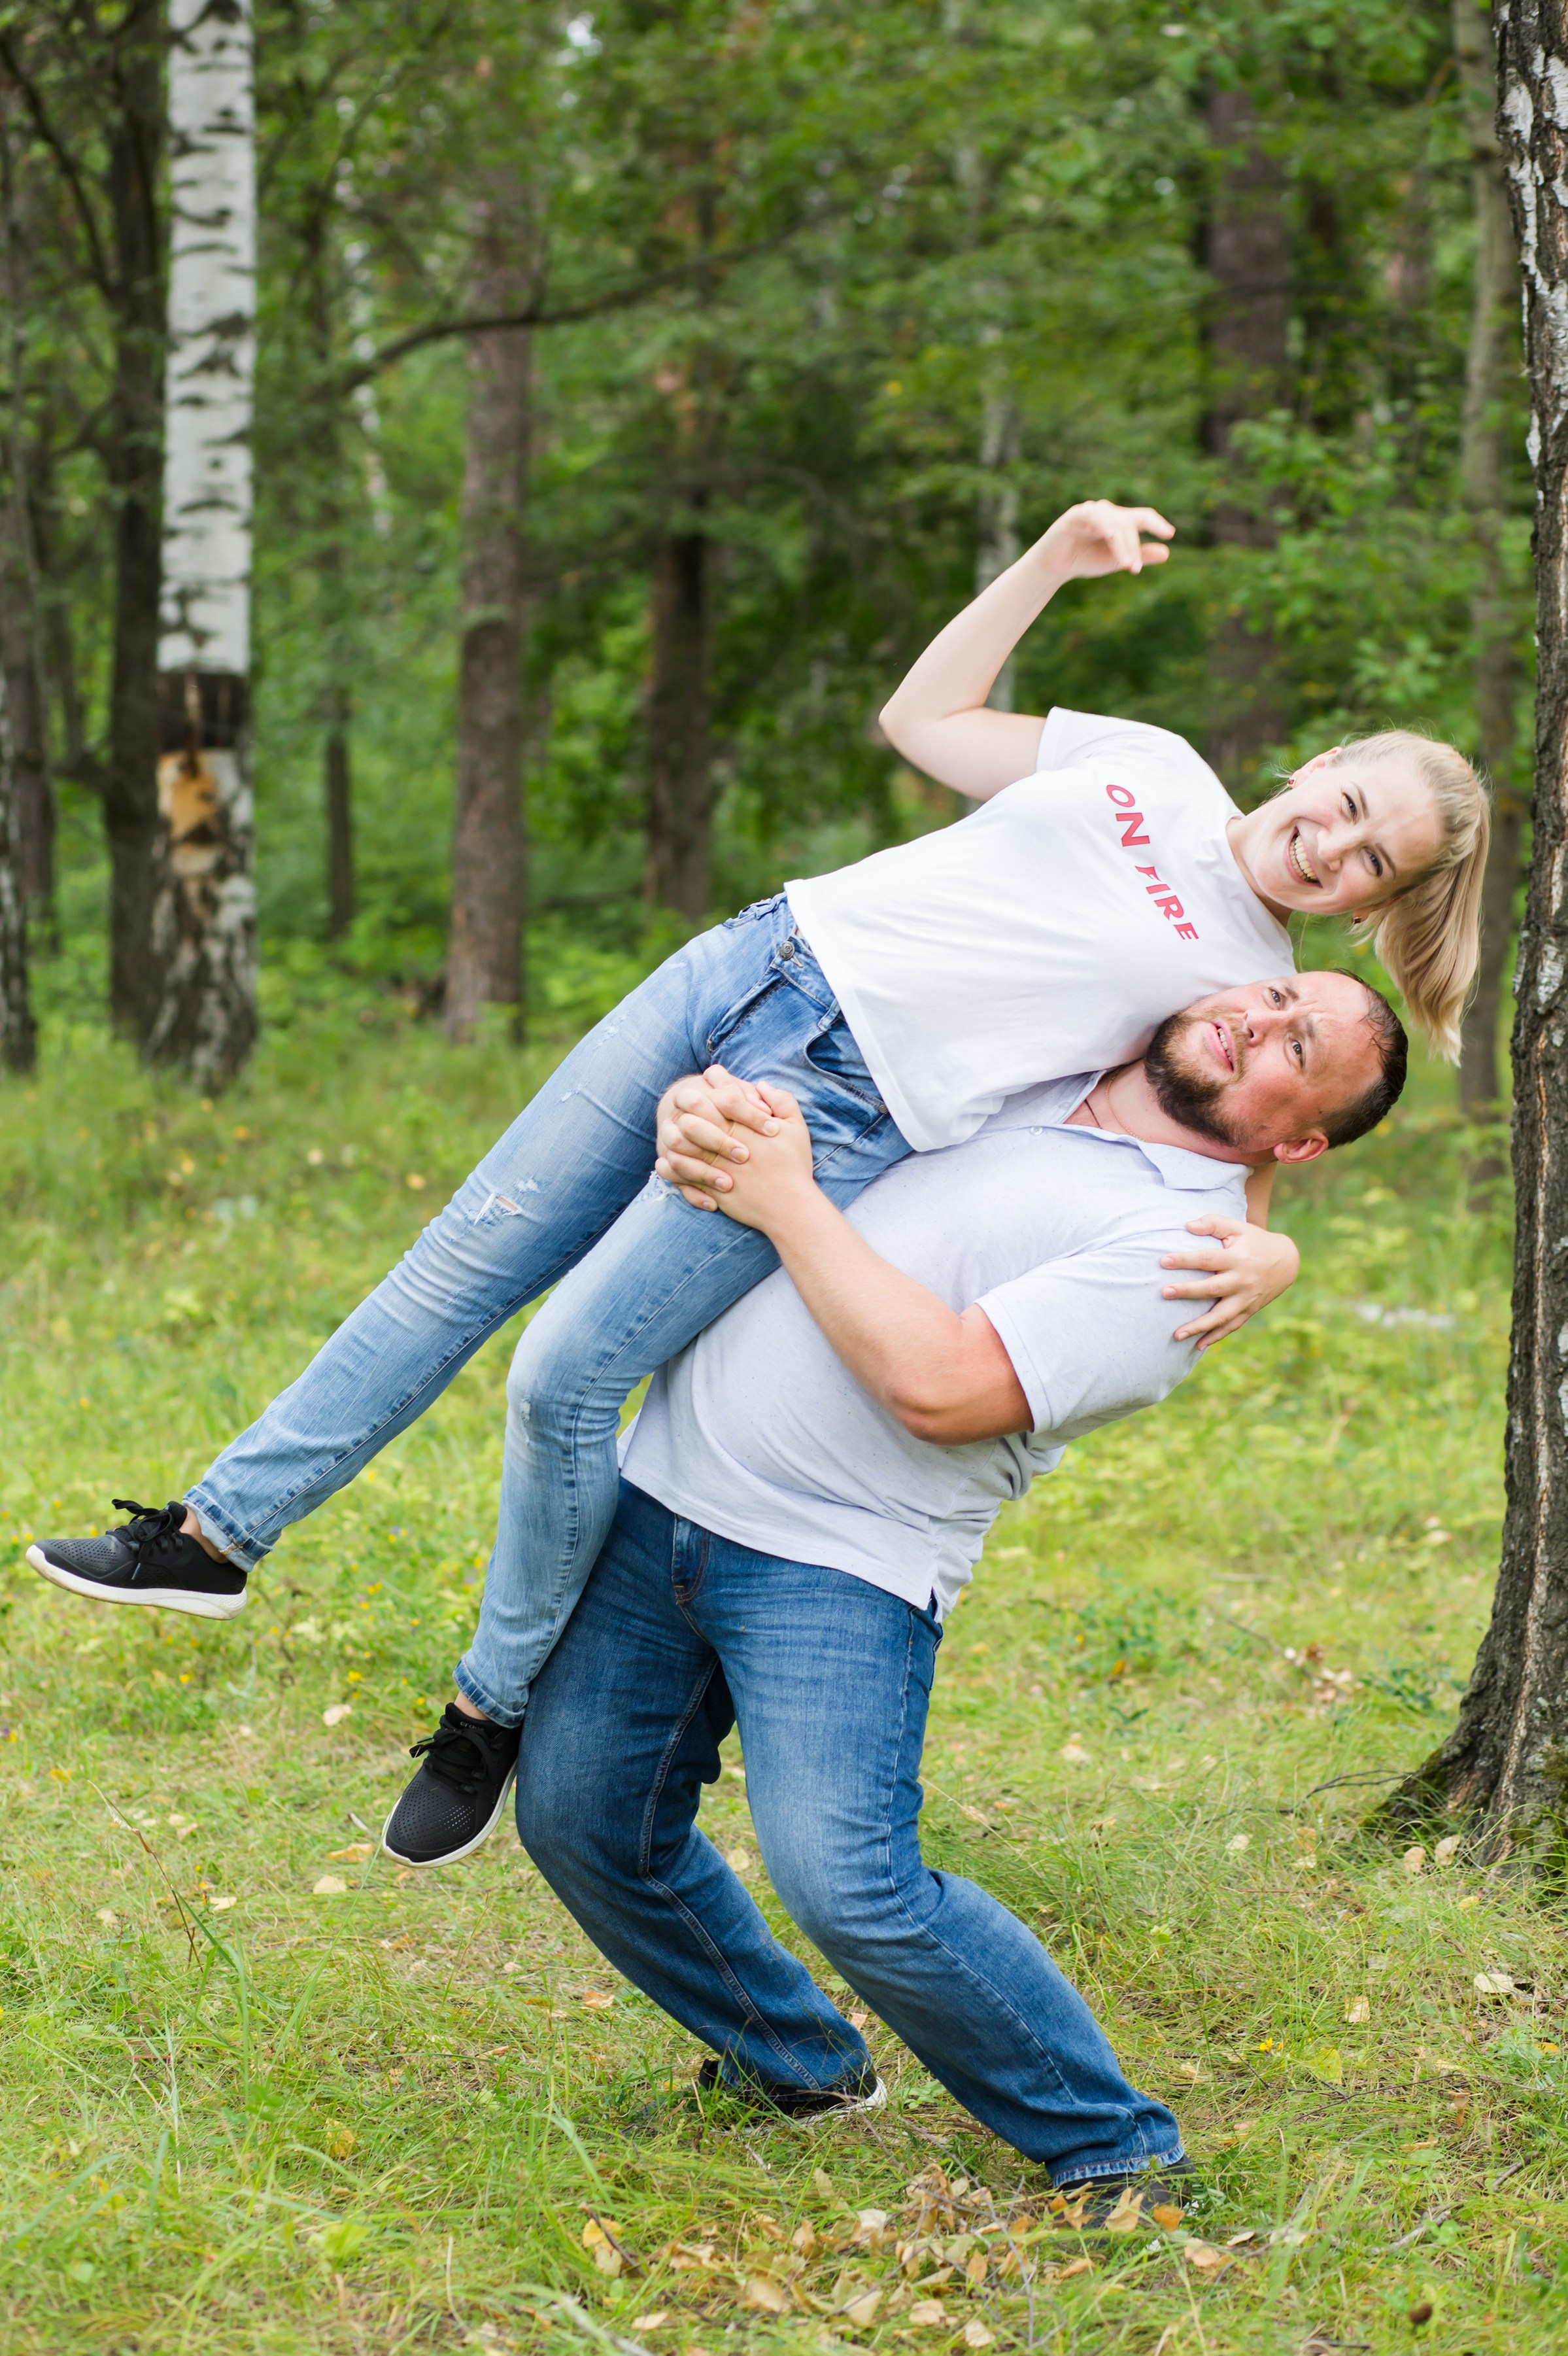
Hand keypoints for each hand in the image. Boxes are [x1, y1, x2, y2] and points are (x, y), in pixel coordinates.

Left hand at [656, 1082, 816, 1229]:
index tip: (711, 1078)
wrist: (789, 1207)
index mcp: (744, 1124)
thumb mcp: (796, 1127)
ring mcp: (715, 1164)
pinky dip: (669, 1166)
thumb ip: (782, 1100)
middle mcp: (726, 1141)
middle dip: (687, 1102)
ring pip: (680, 1141)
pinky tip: (666, 1160)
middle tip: (685, 1101)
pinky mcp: (709, 1186)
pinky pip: (680, 1173)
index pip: (722, 1090)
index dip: (714, 1079)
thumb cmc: (794, 1166)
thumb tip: (760, 1085)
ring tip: (671, 1129)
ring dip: (673, 1133)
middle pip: (694, 1111)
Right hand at [1033, 500, 1173, 585]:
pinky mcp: (1074, 516)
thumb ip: (1139, 556)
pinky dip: (1106, 527)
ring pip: (1115, 522)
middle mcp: (1106, 511)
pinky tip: (1113, 538)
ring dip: (1123, 544)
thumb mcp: (1116, 560)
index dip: (1156, 523)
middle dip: (1134, 547)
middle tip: (1135, 569)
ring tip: (1126, 565)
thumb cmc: (1084, 560)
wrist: (1053, 567)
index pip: (1142, 517)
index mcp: (1117, 519)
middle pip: (1129, 523)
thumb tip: (1167, 553)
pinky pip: (1095, 517)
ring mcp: (1090, 512)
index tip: (1169, 534)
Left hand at [1160, 1216, 1299, 1350]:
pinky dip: (1216, 1337)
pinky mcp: (1249, 1310)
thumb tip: (1188, 1226)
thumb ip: (1214, 1224)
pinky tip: (1198, 1345)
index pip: (1208, 1259)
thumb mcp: (1238, 1227)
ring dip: (1199, 1326)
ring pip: (1221, 1315)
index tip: (1163, 1261)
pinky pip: (1232, 1326)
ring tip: (1176, 1334)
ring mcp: (1246, 1299)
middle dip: (1188, 1291)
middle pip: (1212, 1288)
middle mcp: (1242, 1281)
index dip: (1186, 1260)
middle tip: (1165, 1293)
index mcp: (1237, 1259)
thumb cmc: (1255, 1241)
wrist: (1287, 1261)